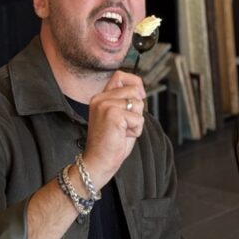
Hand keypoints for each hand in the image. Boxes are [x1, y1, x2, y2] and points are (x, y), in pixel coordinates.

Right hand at [81, 70, 146, 186]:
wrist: (98, 162)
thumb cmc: (111, 143)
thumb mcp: (119, 117)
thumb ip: (126, 102)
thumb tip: (140, 90)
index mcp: (100, 97)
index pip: (120, 76)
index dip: (135, 82)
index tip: (140, 95)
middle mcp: (100, 98)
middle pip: (134, 90)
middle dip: (138, 108)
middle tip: (125, 124)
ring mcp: (105, 105)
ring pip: (138, 104)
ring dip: (137, 121)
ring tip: (122, 131)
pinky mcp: (113, 114)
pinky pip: (138, 119)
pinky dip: (135, 130)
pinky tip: (122, 136)